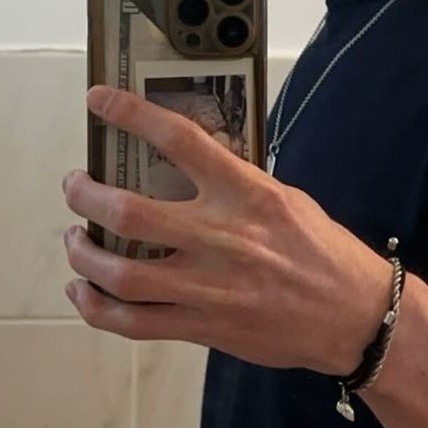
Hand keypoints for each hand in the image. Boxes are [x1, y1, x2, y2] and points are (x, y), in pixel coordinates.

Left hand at [61, 85, 393, 376]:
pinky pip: (134, 322)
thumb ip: (236, 183)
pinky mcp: (203, 326)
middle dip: (86, 195)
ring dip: (83, 253)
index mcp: (246, 193)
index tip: (100, 100)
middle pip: (129, 212)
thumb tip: (188, 165)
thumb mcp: (286, 198)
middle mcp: (221, 237)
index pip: (178, 140)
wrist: (353, 316)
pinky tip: (83, 291)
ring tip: (75, 238)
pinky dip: (96, 308)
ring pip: (120, 273)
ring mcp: (208, 287)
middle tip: (76, 185)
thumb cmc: (322, 251)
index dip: (130, 115)